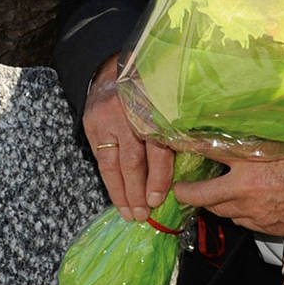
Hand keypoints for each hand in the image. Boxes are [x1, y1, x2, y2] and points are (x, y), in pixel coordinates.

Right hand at [82, 55, 172, 221]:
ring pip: (112, 163)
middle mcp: (127, 112)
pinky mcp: (91, 124)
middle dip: (138, 191)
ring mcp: (105, 119)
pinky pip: (100, 159)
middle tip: (144, 215)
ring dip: (121, 193)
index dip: (159, 175)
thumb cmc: (151, 90)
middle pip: (132, 159)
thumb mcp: (169, 101)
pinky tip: (118, 197)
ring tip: (129, 213)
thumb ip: (178, 128)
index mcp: (153, 106)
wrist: (113, 69)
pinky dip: (110, 181)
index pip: (157, 146)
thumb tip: (192, 166)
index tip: (159, 199)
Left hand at [172, 142, 283, 236]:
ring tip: (214, 193)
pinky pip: (245, 223)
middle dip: (190, 192)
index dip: (189, 151)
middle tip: (183, 187)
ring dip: (217, 203)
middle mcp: (247, 193)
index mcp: (249, 166)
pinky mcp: (270, 228)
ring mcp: (257, 214)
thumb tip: (239, 129)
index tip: (177, 148)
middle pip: (204, 196)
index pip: (207, 154)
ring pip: (224, 212)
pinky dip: (240, 213)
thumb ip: (257, 140)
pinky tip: (245, 204)